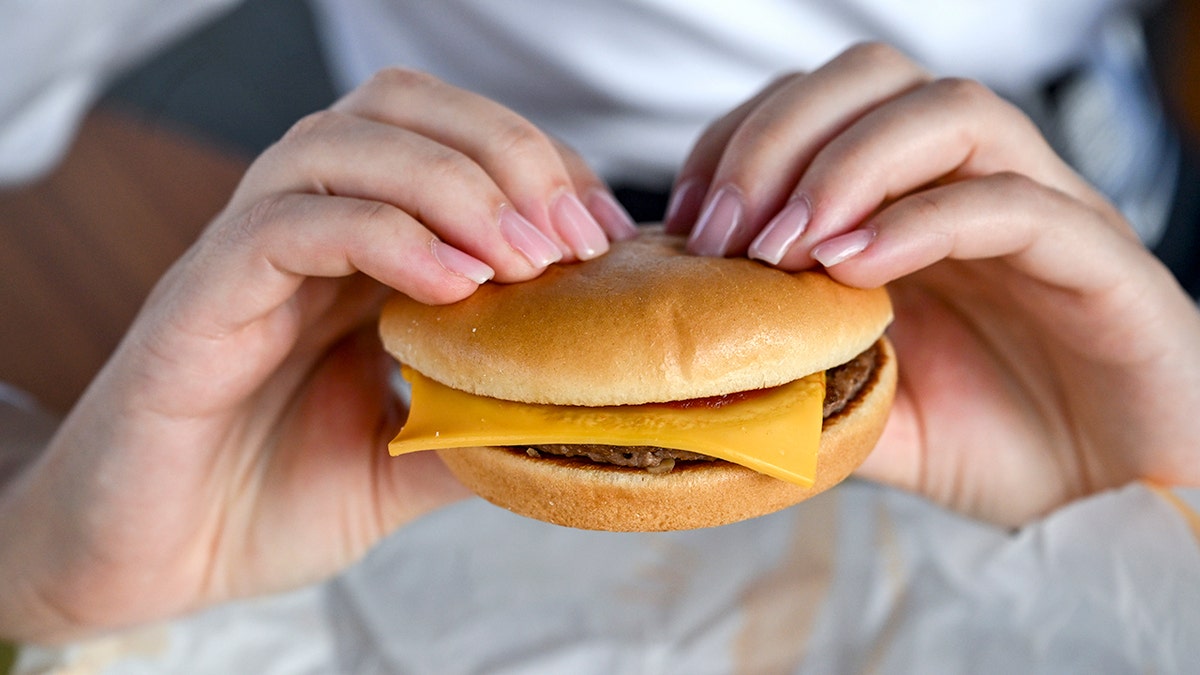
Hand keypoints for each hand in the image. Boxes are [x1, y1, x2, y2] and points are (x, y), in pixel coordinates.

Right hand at [0, 69, 635, 642]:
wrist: (150, 561)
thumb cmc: (266, 500)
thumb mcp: (408, 461)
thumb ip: (483, 420)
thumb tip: (581, 407)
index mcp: (355, 250)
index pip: (452, 144)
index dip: (539, 166)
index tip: (605, 234)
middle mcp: (303, 227)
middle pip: (401, 107)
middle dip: (505, 150)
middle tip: (572, 235)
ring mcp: (247, 252)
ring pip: (343, 143)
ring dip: (452, 185)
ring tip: (523, 259)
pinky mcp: (201, 294)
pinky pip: (288, 222)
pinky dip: (381, 235)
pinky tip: (449, 286)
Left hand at [666, 43, 1199, 525]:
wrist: (1116, 502)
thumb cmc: (997, 443)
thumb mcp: (868, 414)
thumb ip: (798, 380)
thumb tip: (699, 371)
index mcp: (911, 201)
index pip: (818, 110)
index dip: (740, 144)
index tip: (686, 225)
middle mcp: (973, 185)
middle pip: (876, 80)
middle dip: (779, 137)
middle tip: (724, 232)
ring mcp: (1042, 213)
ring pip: (952, 112)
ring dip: (847, 165)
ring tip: (786, 246)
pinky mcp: (1100, 262)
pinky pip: (1016, 206)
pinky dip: (923, 223)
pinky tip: (855, 273)